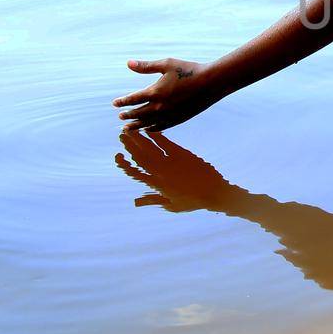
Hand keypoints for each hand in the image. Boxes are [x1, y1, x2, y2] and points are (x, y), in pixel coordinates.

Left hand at [113, 58, 218, 131]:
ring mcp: (169, 115)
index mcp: (155, 92)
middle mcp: (160, 107)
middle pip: (138, 113)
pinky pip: (161, 126)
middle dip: (128, 115)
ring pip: (148, 123)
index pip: (133, 99)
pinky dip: (152, 128)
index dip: (122, 101)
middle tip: (120, 117)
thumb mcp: (166, 64)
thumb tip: (128, 63)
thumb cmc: (189, 70)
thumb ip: (146, 66)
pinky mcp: (179, 119)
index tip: (115, 103)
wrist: (211, 82)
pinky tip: (148, 129)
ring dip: (137, 125)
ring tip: (128, 128)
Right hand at [115, 128, 240, 211]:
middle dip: (130, 145)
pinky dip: (156, 135)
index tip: (118, 156)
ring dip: (139, 138)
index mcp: (157, 185)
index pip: (136, 173)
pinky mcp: (182, 155)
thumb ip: (152, 200)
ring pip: (150, 148)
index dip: (125, 164)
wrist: (214, 193)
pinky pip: (165, 143)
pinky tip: (150, 128)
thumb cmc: (193, 201)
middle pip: (140, 156)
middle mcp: (161, 173)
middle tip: (122, 135)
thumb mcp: (171, 204)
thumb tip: (135, 202)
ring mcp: (171, 162)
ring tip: (131, 129)